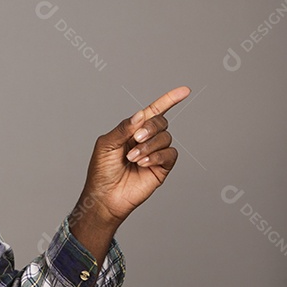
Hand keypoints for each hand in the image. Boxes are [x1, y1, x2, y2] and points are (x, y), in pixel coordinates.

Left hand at [74, 86, 190, 231]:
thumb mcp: (106, 144)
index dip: (169, 100)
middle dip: (150, 128)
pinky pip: (170, 154)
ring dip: (149, 146)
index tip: (185, 90)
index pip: (153, 111)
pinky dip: (156, 156)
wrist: (105, 196)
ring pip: (166, 137)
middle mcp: (146, 139)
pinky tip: (143, 163)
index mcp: (132, 130)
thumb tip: (141, 114)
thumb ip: (124, 128)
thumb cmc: (102, 170)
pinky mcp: (162, 168)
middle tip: (135, 139)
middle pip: (161, 122)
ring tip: (133, 158)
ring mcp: (155, 153)